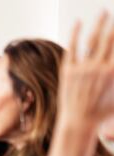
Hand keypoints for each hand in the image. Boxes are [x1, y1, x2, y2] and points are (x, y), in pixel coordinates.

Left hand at [58, 12, 113, 128]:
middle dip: (113, 24)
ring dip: (99, 24)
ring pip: (92, 40)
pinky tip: (77, 22)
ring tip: (102, 12)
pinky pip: (73, 47)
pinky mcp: (68, 70)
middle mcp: (99, 67)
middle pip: (109, 39)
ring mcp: (83, 68)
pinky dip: (75, 33)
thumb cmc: (100, 112)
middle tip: (113, 12)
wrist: (78, 121)